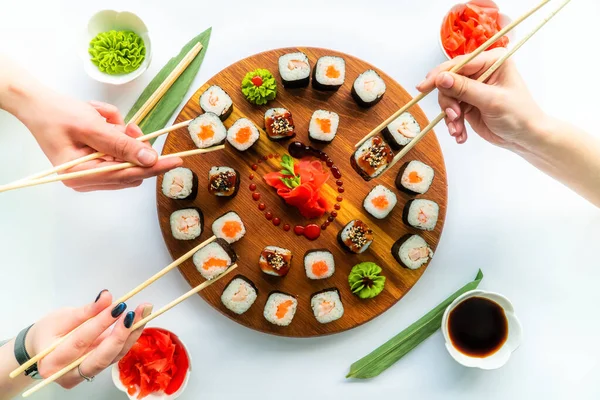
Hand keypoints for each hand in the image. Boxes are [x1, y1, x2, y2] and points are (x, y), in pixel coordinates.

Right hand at [20, 91, 181, 191]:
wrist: (37, 103)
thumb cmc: (57, 113)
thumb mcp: (91, 126)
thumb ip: (121, 144)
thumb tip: (150, 158)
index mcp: (80, 175)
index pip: (127, 175)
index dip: (154, 168)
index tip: (177, 160)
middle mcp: (86, 179)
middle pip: (129, 170)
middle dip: (132, 145)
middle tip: (127, 125)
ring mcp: (90, 172)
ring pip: (125, 158)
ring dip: (122, 136)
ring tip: (105, 119)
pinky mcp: (94, 161)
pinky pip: (116, 151)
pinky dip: (115, 134)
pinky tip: (101, 120)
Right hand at [25, 291, 150, 387]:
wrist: (43, 347)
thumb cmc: (48, 331)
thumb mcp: (62, 317)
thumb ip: (86, 310)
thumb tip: (106, 296)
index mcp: (53, 362)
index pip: (81, 341)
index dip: (101, 323)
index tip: (118, 306)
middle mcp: (70, 374)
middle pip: (101, 357)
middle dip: (121, 334)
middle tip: (135, 313)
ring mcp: (86, 375)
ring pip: (114, 357)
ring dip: (132, 334)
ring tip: (143, 311)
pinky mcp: (99, 369)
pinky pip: (117, 354)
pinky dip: (129, 337)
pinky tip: (139, 320)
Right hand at [417, 48, 545, 149]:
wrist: (525, 138)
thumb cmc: (518, 115)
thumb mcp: (491, 100)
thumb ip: (464, 89)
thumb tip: (441, 78)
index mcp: (491, 61)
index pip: (459, 64)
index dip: (440, 75)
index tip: (424, 87)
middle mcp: (481, 72)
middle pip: (449, 81)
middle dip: (449, 102)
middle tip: (454, 117)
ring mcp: (473, 89)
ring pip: (448, 97)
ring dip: (450, 116)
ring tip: (458, 130)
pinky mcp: (468, 104)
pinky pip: (451, 111)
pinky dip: (453, 123)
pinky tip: (460, 134)